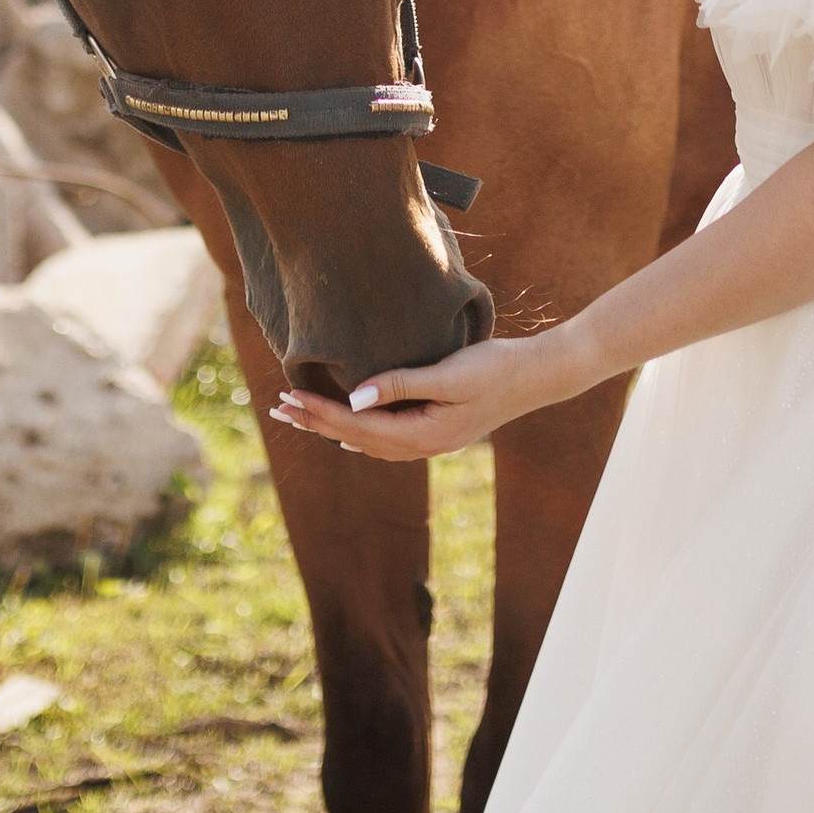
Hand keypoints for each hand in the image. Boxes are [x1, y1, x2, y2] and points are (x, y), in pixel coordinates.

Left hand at [271, 331, 576, 460]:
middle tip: (276, 407)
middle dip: (316, 421)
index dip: (318, 412)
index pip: (355, 425)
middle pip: (355, 436)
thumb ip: (400, 385)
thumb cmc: (495, 367)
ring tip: (302, 415)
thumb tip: (353, 397)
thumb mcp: (448, 372)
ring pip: (368, 440)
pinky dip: (359, 432)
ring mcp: (430, 441)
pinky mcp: (437, 429)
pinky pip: (385, 439)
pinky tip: (349, 430)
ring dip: (332, 426)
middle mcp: (421, 445)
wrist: (537, 376)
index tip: (286, 398)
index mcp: (421, 434)